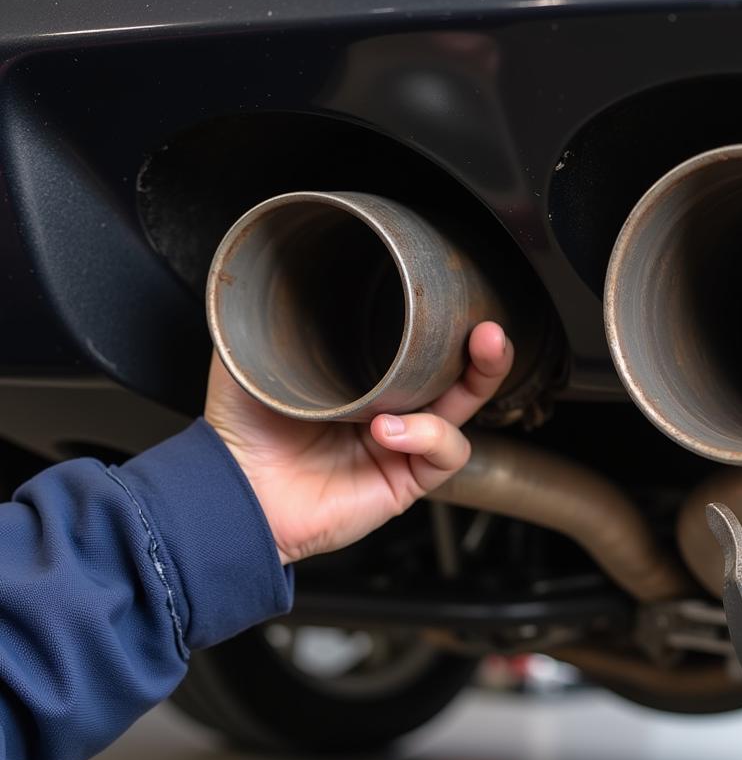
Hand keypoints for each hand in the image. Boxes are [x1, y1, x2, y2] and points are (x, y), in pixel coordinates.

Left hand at [205, 321, 512, 564]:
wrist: (236, 491)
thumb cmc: (242, 434)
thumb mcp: (251, 359)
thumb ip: (268, 319)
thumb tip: (275, 268)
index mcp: (364, 378)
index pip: (421, 346)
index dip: (447, 324)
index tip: (457, 298)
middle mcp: (390, 408)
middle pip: (460, 375)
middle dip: (485, 352)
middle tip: (488, 331)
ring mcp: (402, 444)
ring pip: (464, 411)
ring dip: (472, 385)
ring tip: (444, 378)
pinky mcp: (406, 480)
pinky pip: (445, 453)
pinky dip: (428, 437)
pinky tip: (389, 432)